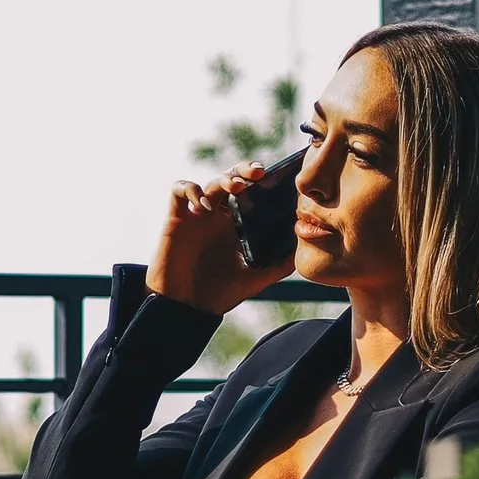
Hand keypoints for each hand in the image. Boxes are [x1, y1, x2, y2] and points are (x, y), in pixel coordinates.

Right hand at [147, 167, 291, 310]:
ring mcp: (197, 215)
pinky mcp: (175, 218)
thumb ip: (278, 266)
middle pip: (231, 178)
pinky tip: (203, 206)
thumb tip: (302, 250)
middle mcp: (218, 216)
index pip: (250, 192)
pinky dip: (191, 190)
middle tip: (259, 173)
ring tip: (236, 188)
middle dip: (244, 170)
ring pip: (210, 182)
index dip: (261, 182)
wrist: (187, 308)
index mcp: (236, 224)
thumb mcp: (255, 279)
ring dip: (225, 179)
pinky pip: (179, 190)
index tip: (277, 178)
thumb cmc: (218, 294)